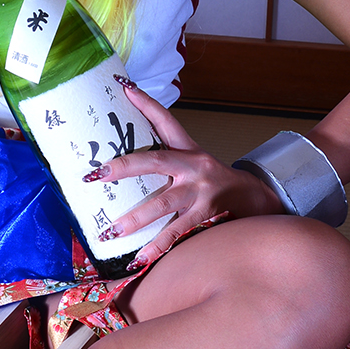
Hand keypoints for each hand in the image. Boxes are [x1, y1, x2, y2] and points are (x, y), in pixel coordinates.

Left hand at [85, 79, 282, 270]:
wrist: (254, 198)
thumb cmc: (211, 178)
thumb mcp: (191, 156)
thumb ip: (162, 142)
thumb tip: (129, 119)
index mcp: (188, 149)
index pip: (165, 120)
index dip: (146, 103)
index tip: (124, 88)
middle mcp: (193, 166)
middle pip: (155, 161)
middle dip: (123, 168)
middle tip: (95, 175)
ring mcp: (200, 193)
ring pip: (162, 204)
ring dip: (135, 219)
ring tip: (110, 231)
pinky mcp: (205, 216)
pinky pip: (176, 233)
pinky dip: (156, 248)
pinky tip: (138, 260)